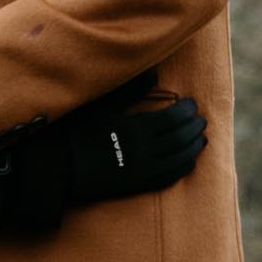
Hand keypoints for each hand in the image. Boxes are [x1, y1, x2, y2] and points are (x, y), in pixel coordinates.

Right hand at [58, 93, 206, 205]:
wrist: (59, 169)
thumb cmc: (76, 131)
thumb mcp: (101, 106)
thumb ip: (129, 91)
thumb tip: (155, 75)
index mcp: (136, 129)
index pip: (172, 119)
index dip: (186, 111)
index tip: (192, 103)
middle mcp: (144, 152)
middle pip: (180, 139)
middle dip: (194, 128)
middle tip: (201, 119)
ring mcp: (143, 172)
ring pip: (179, 160)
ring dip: (193, 147)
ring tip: (201, 138)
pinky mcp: (137, 186)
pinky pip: (168, 178)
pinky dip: (183, 168)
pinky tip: (189, 162)